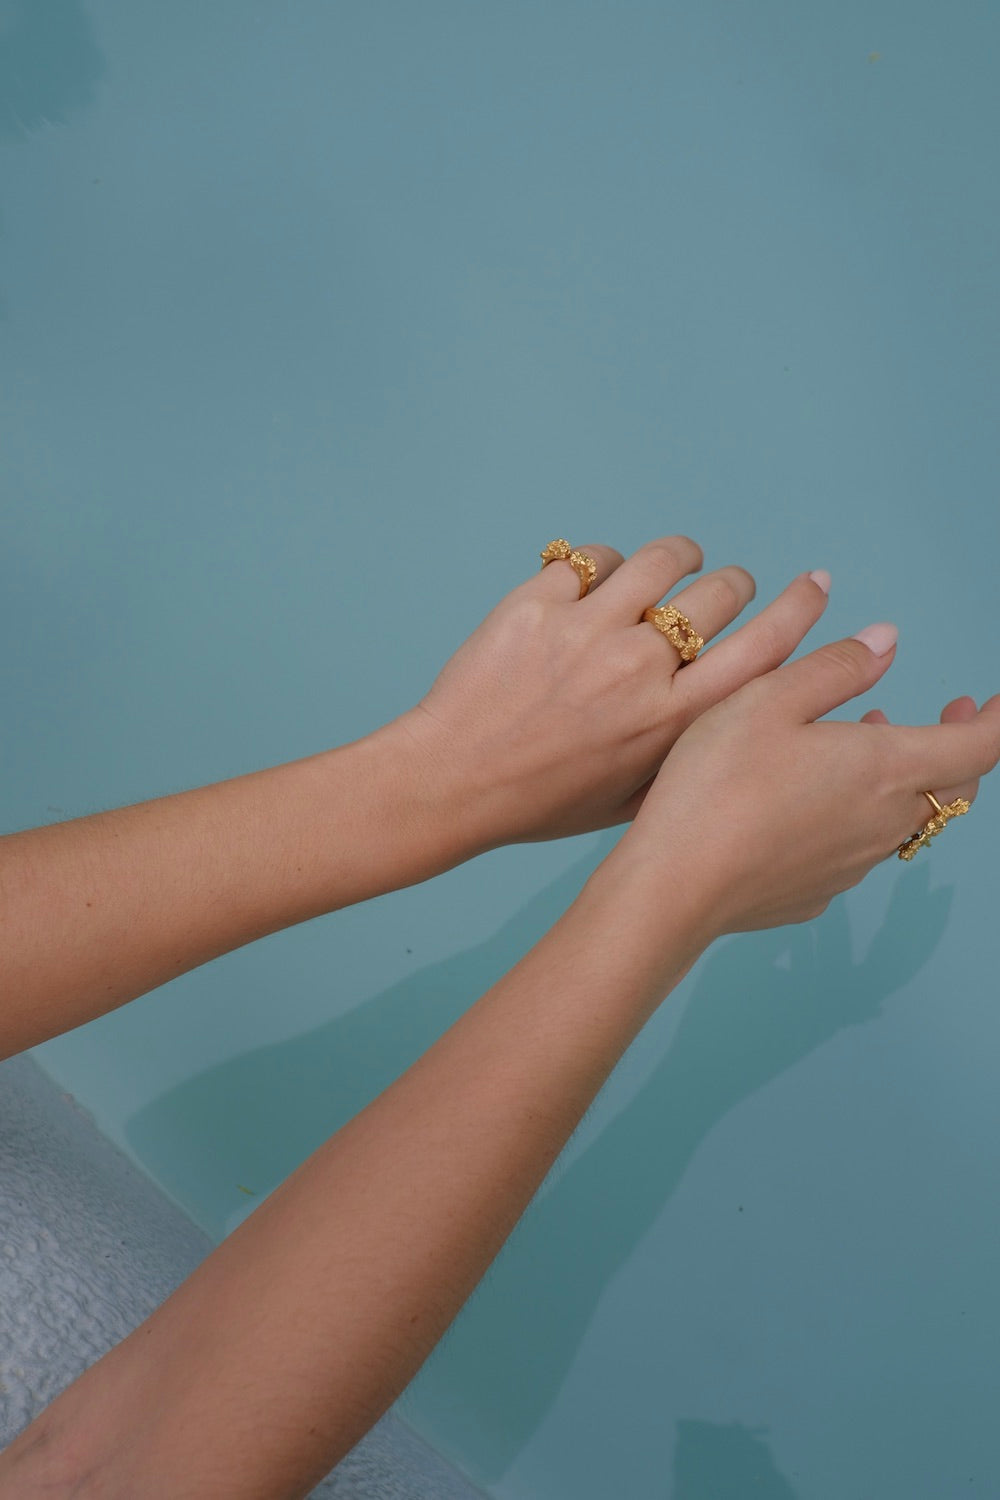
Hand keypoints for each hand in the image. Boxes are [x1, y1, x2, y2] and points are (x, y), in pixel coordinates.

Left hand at [397, 537, 830, 850]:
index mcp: (673, 720)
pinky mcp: (538, 602)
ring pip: (662, 560)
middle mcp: (640, 668)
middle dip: (733, 583)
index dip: (800, 608)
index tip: (816, 584)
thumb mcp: (632, 801)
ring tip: (674, 563)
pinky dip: (603, 565)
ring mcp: (588, 629)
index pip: (764, 648)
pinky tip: (596, 583)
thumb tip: (734, 718)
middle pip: (720, 594)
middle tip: (723, 588)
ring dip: (678, 557)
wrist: (453, 781)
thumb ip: (687, 754)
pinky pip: (592, 558)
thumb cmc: (542, 801)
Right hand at [609, 623, 999, 939]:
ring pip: (902, 817)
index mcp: (884, 767)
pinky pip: (855, 850)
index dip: (996, 718)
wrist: (674, 885)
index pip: (977, 746)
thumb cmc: (716, 785)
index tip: (991, 699)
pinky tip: (809, 802)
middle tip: (948, 712)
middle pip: (952, 787)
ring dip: (899, 777)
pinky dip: (854, 816)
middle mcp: (883, 822)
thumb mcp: (768, 699)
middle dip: (957, 745)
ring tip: (861, 741)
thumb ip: (835, 668)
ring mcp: (852, 864)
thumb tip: (886, 642)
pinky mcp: (817, 892)